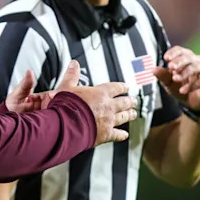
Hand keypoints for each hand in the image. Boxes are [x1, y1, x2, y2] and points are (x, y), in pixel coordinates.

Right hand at [5, 60, 135, 143]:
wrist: (66, 125)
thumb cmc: (66, 106)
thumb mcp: (67, 87)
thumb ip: (72, 75)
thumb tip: (74, 64)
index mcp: (100, 93)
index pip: (115, 88)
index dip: (121, 87)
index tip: (125, 87)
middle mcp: (107, 106)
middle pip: (123, 102)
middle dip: (129, 101)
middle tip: (134, 101)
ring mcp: (108, 121)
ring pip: (123, 117)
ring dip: (129, 115)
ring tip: (133, 114)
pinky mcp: (106, 134)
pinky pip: (117, 134)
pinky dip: (121, 135)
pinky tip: (125, 135)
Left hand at [153, 46, 199, 110]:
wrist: (192, 102)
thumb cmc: (180, 88)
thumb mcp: (168, 83)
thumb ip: (162, 76)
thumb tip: (153, 69)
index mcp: (185, 58)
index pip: (180, 50)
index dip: (173, 53)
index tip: (166, 58)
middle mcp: (196, 61)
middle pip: (188, 57)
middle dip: (179, 61)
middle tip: (171, 67)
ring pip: (196, 66)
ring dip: (185, 73)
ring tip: (176, 79)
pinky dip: (192, 85)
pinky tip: (183, 91)